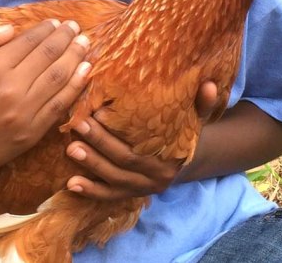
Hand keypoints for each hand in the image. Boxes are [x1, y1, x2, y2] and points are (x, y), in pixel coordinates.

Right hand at [0, 20, 90, 206]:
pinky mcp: (33, 132)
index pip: (28, 42)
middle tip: (75, 27)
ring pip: (59, 78)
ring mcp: (25, 112)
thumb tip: (9, 29)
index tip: (55, 22)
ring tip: (84, 43)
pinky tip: (85, 71)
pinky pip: (60, 105)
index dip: (45, 29)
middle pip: (48, 56)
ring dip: (76, 57)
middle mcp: (11, 88)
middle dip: (65, 38)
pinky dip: (76, 86)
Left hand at [65, 81, 218, 200]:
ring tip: (71, 148)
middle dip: (98, 144)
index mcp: (170, 158)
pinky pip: (109, 197)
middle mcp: (156, 178)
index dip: (117, 135)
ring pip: (113, 180)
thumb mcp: (196, 118)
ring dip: (91, 165)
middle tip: (78, 124)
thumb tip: (211, 85)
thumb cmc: (183, 131)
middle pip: (123, 162)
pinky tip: (71, 183)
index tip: (97, 114)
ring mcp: (141, 189)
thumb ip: (203, 105)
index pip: (139, 148)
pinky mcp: (129, 196)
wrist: (183, 159)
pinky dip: (90, 191)